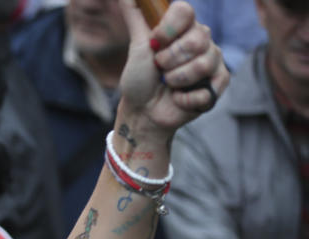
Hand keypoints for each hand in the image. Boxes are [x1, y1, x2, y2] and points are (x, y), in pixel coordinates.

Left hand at [116, 0, 229, 140]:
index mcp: (183, 27)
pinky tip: (178, 98)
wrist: (143, 112)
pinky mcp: (218, 85)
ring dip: (176, 80)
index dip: (167, 29)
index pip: (185, 11)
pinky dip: (184, 99)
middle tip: (160, 69)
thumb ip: (136, 17)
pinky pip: (207, 88)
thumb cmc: (140, 79)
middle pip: (197, 39)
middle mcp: (202, 40)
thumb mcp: (136, 46)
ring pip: (202, 64)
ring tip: (168, 84)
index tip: (154, 44)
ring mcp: (213, 61)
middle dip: (168, 60)